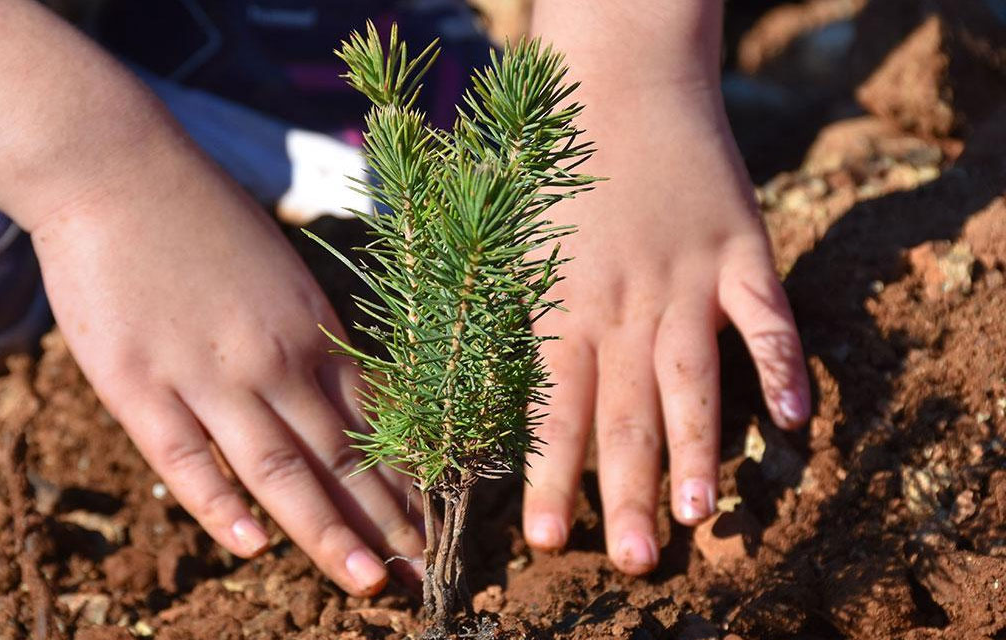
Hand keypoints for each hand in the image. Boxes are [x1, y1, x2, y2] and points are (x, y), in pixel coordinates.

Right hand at [31, 163, 423, 595]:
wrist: (114, 169)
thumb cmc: (199, 214)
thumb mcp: (277, 269)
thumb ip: (306, 334)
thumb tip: (338, 390)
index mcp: (310, 328)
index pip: (373, 421)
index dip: (406, 479)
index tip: (437, 525)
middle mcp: (272, 358)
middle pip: (340, 456)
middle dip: (387, 523)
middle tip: (427, 578)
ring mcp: (206, 374)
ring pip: (280, 469)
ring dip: (328, 531)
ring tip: (370, 583)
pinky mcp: (140, 385)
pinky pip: (187, 458)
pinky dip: (221, 504)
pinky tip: (253, 545)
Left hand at [520, 80, 810, 573]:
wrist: (617, 80)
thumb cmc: (548, 167)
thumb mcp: (510, 243)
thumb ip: (510, 319)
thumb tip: (493, 399)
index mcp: (559, 306)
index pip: (552, 408)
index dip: (548, 476)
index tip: (547, 539)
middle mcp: (622, 305)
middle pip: (624, 413)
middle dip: (625, 493)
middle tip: (633, 560)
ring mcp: (687, 280)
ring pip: (692, 379)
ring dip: (699, 449)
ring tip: (702, 516)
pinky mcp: (740, 251)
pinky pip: (767, 317)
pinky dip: (784, 364)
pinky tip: (795, 419)